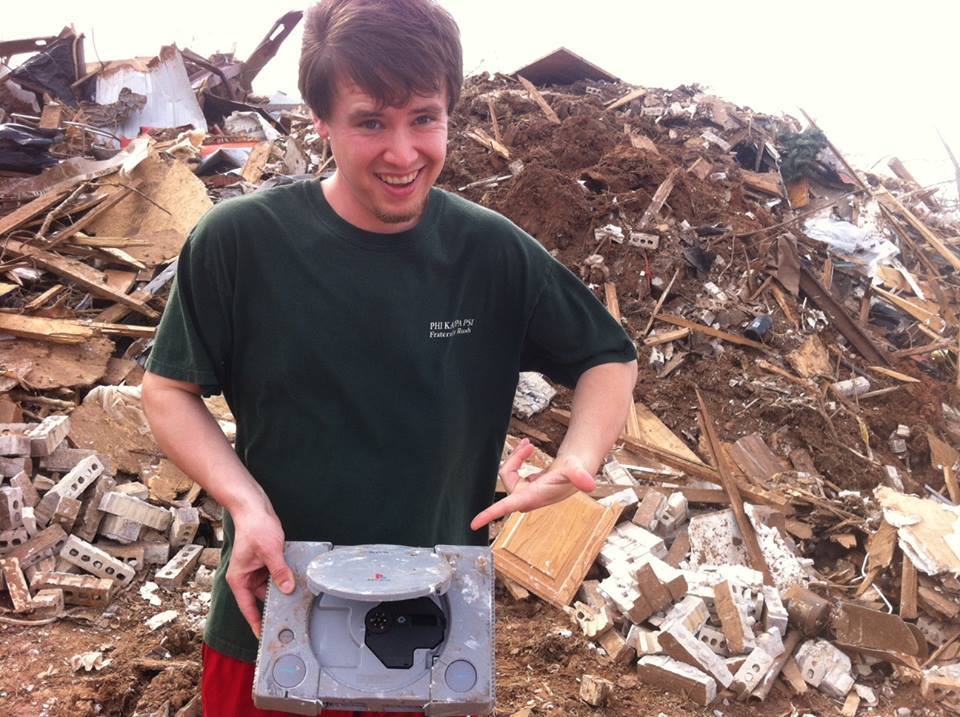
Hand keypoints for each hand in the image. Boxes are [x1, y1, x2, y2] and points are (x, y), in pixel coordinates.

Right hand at [226, 506, 295, 637]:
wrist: (254, 509)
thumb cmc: (254, 527)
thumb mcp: (270, 551)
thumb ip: (279, 571)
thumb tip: (288, 588)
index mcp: (239, 579)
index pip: (248, 608)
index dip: (256, 623)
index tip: (263, 636)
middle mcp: (246, 577)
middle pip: (262, 599)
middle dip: (276, 603)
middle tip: (290, 614)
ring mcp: (255, 571)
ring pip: (271, 587)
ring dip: (281, 588)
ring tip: (294, 592)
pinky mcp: (264, 564)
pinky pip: (275, 576)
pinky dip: (283, 577)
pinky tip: (293, 577)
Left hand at [470, 438, 595, 529]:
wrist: (579, 468)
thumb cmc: (576, 470)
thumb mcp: (576, 470)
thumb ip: (580, 476)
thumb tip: (589, 484)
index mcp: (533, 497)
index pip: (507, 506)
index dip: (490, 514)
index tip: (474, 524)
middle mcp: (526, 498)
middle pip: (507, 476)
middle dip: (515, 458)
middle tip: (528, 443)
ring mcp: (525, 493)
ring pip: (508, 472)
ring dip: (516, 456)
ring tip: (528, 444)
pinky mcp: (525, 486)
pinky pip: (513, 470)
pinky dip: (518, 458)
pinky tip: (527, 450)